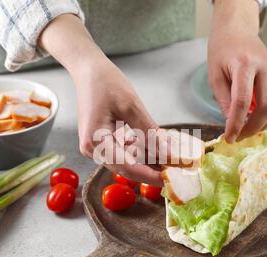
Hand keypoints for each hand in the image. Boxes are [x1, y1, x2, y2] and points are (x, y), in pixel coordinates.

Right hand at [39, 14, 161, 184]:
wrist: (88, 69)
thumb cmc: (105, 82)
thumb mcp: (131, 106)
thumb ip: (150, 133)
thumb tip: (168, 154)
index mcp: (95, 142)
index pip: (128, 168)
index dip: (152, 175)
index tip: (172, 177)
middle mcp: (93, 149)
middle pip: (128, 167)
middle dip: (153, 167)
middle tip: (177, 168)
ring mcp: (97, 146)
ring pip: (129, 160)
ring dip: (150, 158)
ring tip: (172, 155)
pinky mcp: (103, 141)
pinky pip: (125, 151)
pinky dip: (142, 149)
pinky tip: (157, 145)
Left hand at [208, 0, 266, 142]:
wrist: (236, 30)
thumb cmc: (222, 52)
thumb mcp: (215, 76)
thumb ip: (224, 100)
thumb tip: (231, 124)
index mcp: (244, 64)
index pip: (242, 101)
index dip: (236, 123)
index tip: (229, 138)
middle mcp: (264, 67)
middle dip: (253, 127)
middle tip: (239, 136)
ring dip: (266, 123)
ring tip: (249, 130)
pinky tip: (260, 119)